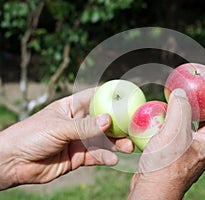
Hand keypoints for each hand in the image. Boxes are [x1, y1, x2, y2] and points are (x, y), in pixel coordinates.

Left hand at [0, 88, 133, 189]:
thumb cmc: (30, 135)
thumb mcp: (58, 127)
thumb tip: (108, 120)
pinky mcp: (78, 156)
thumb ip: (84, 126)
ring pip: (103, 140)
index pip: (94, 97)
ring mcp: (79, 140)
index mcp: (71, 107)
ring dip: (116, 143)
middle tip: (134, 128)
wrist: (13, 162)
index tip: (129, 95)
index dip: (111, 96)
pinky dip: (105, 158)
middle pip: (104, 121)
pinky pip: (96, 156)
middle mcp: (78, 122)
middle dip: (119, 125)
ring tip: (128, 147)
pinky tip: (113, 160)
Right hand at [128, 88, 204, 198]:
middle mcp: (203, 148)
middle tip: (203, 92)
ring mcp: (191, 153)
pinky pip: (182, 135)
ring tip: (184, 101)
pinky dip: (178, 123)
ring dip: (192, 114)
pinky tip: (167, 118)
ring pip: (195, 128)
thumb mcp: (175, 132)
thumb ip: (180, 109)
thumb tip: (181, 93)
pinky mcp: (178, 157)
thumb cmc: (166, 164)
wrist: (152, 190)